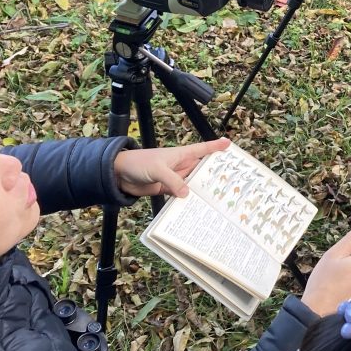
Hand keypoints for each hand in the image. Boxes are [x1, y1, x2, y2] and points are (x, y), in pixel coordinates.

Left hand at [113, 138, 228, 197]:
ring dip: (201, 190)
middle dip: (214, 173)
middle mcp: (180, 166)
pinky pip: (181, 194)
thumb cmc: (138, 163)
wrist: (119, 174)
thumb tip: (187, 193)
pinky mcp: (166, 189)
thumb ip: (173, 180)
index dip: (215, 146)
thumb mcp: (158, 169)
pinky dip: (187, 200)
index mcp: (180, 155)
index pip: (202, 149)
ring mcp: (174, 178)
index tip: (229, 144)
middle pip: (201, 169)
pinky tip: (195, 206)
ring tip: (216, 198)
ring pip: (192, 183)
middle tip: (231, 180)